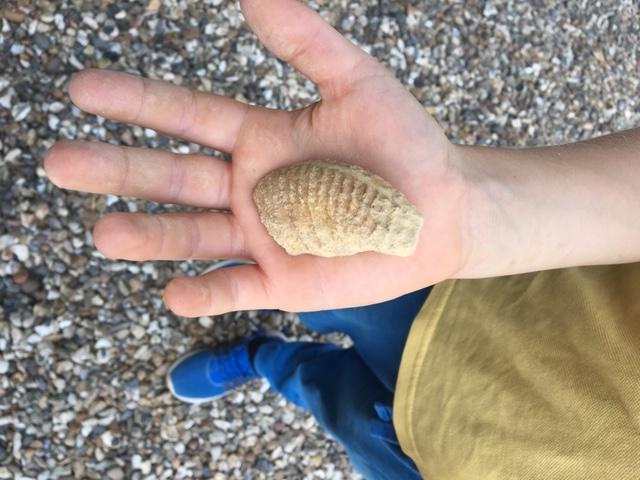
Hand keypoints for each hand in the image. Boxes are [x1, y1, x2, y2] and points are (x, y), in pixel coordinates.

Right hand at [44, 0, 468, 316]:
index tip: (81, 90)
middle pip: (172, 178)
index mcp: (260, 139)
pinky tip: (173, 293)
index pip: (186, 116)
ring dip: (148, 236)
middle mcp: (250, 189)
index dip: (135, 102)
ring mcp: (263, 238)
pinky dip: (204, 294)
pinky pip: (235, 290)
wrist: (441, 211)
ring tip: (102, 234)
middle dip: (118, 170)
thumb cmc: (403, 145)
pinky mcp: (284, 282)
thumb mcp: (356, 83)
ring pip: (193, 236)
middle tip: (59, 162)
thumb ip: (304, 41)